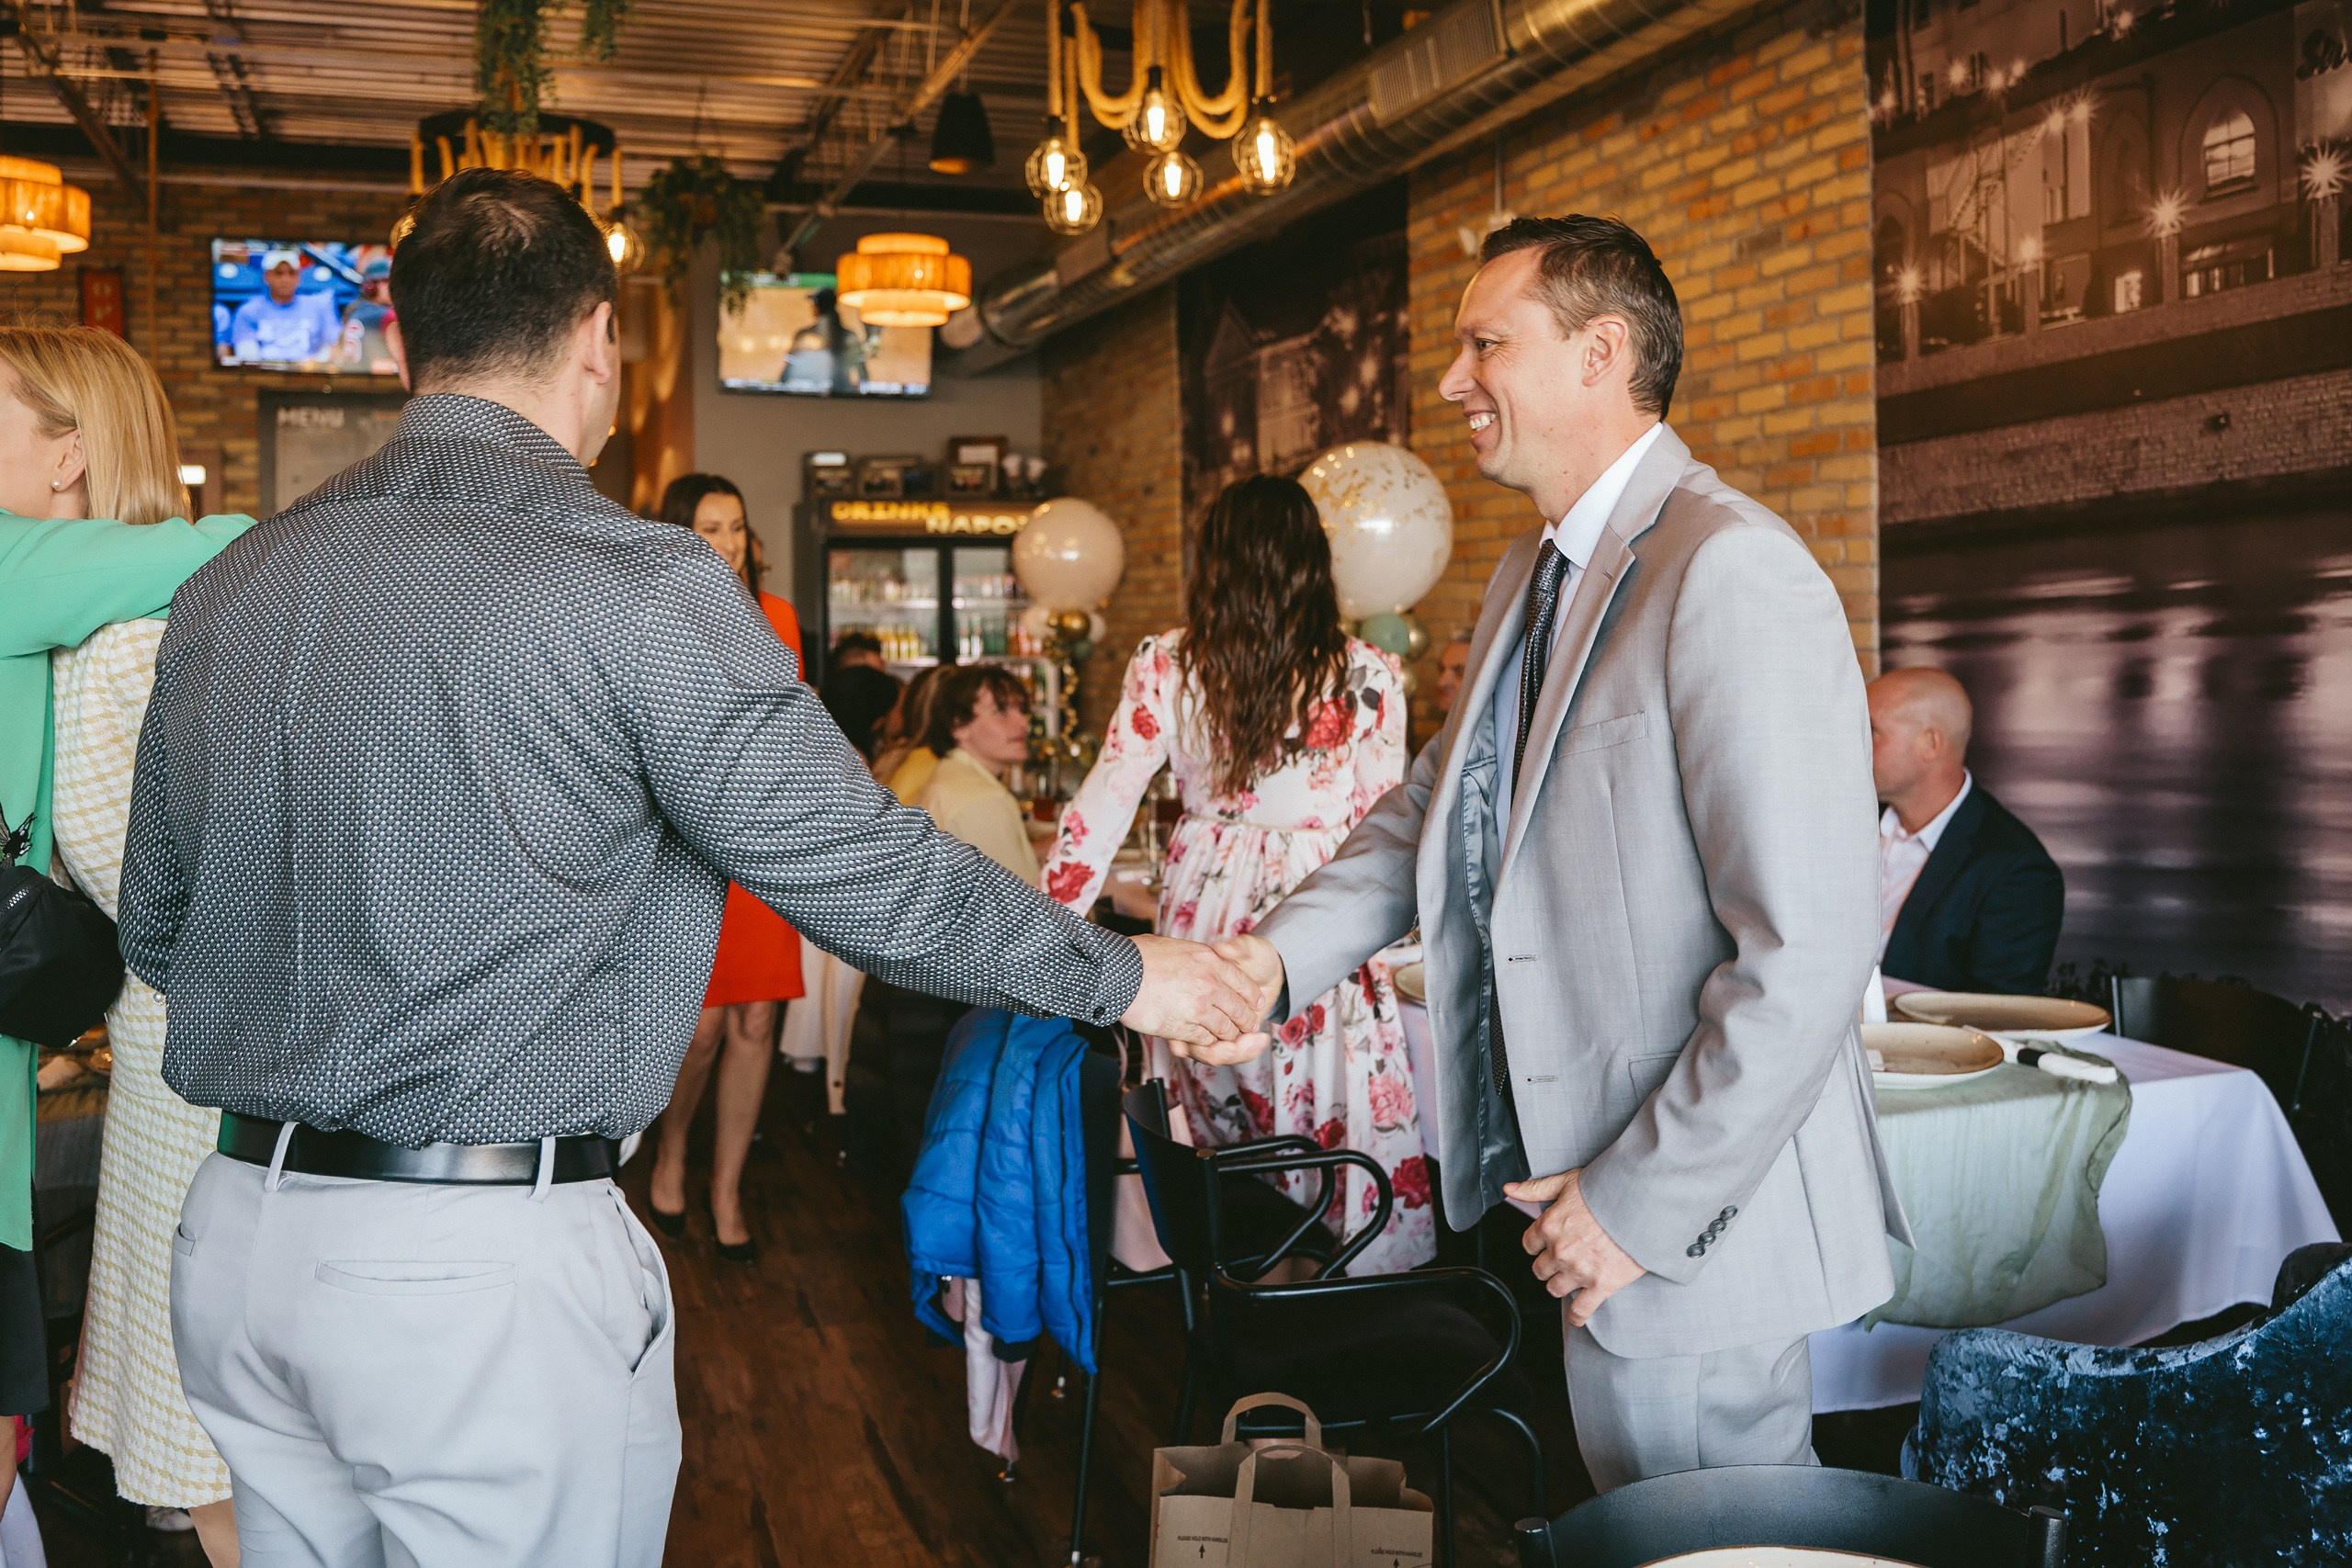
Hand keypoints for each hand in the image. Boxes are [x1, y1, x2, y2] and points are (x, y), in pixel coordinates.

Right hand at [1122, 933, 1271, 1063]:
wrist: (1117, 970)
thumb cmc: (1140, 955)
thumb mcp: (1179, 947)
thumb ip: (1199, 958)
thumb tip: (1209, 960)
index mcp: (1211, 960)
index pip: (1244, 983)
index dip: (1252, 996)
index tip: (1255, 1003)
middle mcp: (1209, 983)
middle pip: (1240, 1009)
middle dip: (1245, 1020)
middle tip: (1247, 1025)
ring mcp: (1198, 1007)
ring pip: (1226, 1029)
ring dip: (1227, 1034)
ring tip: (1229, 1036)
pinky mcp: (1184, 1027)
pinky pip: (1205, 1040)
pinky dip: (1207, 1042)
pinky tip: (1204, 1039)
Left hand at [1505, 1168, 1645, 1327]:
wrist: (1643, 1204)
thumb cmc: (1607, 1189)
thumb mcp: (1567, 1181)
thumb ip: (1535, 1188)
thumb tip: (1508, 1189)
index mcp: (1549, 1225)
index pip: (1529, 1245)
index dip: (1538, 1244)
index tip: (1547, 1243)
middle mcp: (1560, 1251)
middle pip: (1540, 1269)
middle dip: (1549, 1264)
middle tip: (1564, 1258)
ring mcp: (1579, 1270)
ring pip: (1555, 1289)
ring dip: (1560, 1284)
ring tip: (1572, 1278)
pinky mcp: (1601, 1285)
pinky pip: (1581, 1310)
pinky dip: (1576, 1316)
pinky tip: (1576, 1317)